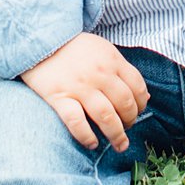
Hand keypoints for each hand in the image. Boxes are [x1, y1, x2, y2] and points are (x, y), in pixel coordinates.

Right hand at [21, 31, 149, 151]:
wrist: (40, 39)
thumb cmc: (74, 47)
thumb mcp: (103, 50)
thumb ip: (122, 70)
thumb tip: (144, 97)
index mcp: (112, 60)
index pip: (137, 87)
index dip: (141, 104)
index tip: (137, 112)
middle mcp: (99, 74)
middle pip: (124, 104)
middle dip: (130, 121)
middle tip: (127, 129)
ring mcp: (79, 87)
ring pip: (106, 116)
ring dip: (116, 135)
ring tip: (119, 144)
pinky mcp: (59, 97)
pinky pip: (76, 122)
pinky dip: (86, 136)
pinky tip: (92, 143)